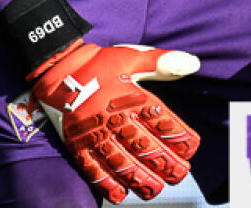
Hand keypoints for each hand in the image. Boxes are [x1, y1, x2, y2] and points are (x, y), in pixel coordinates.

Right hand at [30, 41, 201, 201]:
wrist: (57, 67)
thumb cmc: (99, 63)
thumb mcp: (132, 56)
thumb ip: (162, 62)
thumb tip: (193, 64)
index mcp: (130, 97)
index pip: (162, 122)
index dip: (179, 137)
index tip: (191, 148)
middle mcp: (114, 118)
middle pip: (145, 147)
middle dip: (166, 164)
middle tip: (180, 174)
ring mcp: (94, 134)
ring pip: (121, 163)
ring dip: (140, 179)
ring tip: (155, 189)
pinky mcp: (77, 144)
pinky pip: (92, 169)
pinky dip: (106, 184)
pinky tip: (120, 194)